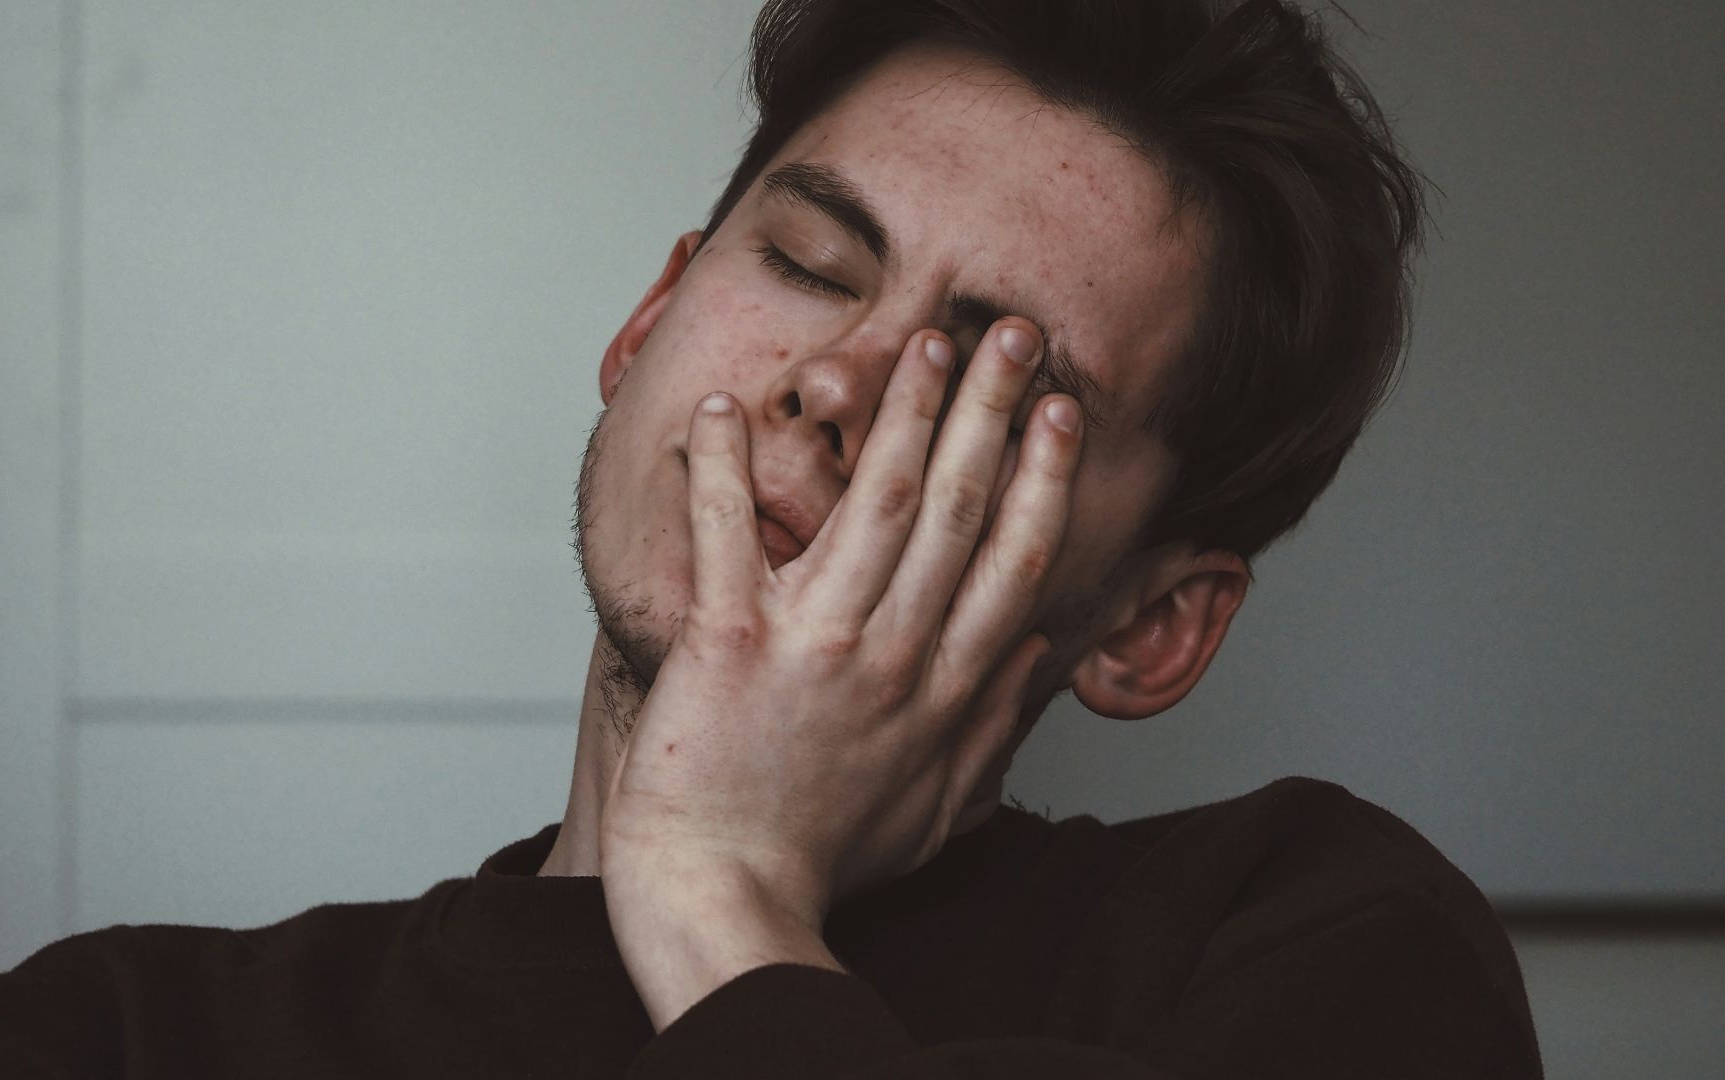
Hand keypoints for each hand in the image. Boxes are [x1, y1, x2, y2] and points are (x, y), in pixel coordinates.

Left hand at [600, 319, 1083, 1025]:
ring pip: (874, 504)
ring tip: (925, 342)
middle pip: (960, 509)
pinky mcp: (728, 644)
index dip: (1044, 478)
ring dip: (904, 413)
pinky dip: (720, 470)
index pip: (1013, 562)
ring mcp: (814, 644)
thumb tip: (1040, 655)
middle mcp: (892, 654)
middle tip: (1013, 335)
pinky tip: (720, 407)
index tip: (1063, 414)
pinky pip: (727, 537)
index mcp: (943, 690)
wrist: (725, 903)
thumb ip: (990, 729)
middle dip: (992, 410)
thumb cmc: (819, 863)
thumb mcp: (934, 811)